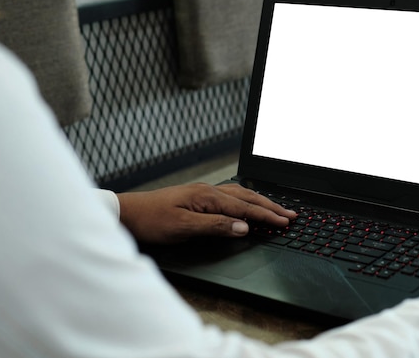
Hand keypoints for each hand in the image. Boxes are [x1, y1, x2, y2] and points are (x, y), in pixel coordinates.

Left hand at [116, 183, 295, 243]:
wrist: (127, 213)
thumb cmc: (152, 220)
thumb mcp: (183, 227)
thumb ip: (215, 226)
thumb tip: (244, 228)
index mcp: (208, 197)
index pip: (245, 207)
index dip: (266, 216)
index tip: (284, 222)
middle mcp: (208, 192)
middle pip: (247, 198)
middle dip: (270, 207)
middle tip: (290, 215)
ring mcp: (203, 193)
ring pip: (240, 195)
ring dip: (260, 203)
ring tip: (276, 209)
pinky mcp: (198, 198)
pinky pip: (230, 197)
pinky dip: (246, 201)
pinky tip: (248, 204)